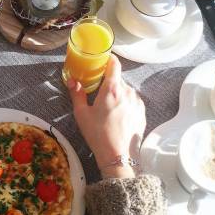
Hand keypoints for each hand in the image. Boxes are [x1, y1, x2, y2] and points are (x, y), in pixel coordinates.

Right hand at [67, 55, 145, 178]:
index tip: (102, 59)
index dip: (108, 58)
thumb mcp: (82, 114)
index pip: (114, 63)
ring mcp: (137, 102)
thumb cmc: (98, 135)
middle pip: (118, 78)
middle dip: (107, 81)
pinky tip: (116, 115)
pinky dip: (124, 103)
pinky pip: (132, 101)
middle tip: (97, 91)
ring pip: (125, 90)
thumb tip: (72, 81)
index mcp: (111, 89)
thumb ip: (77, 94)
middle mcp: (127, 92)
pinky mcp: (142, 112)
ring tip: (107, 107)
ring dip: (116, 93)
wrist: (118, 156)